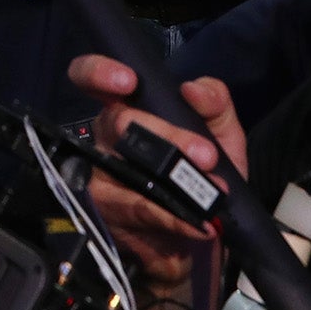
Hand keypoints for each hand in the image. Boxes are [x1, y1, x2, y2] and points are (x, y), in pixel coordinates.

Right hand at [68, 53, 244, 288]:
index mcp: (126, 109)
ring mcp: (100, 177)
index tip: (128, 82)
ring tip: (209, 193)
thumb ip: (215, 105)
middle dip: (167, 136)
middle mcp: (105, 139)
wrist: (198, 236)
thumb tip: (194, 90)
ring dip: (169, 180)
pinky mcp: (107, 215)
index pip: (90, 79)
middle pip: (118, 123)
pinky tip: (199, 223)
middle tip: (206, 155)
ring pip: (121, 169)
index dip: (98, 73)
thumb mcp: (220, 136)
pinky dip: (172, 217)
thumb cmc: (200, 175)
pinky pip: (135, 211)